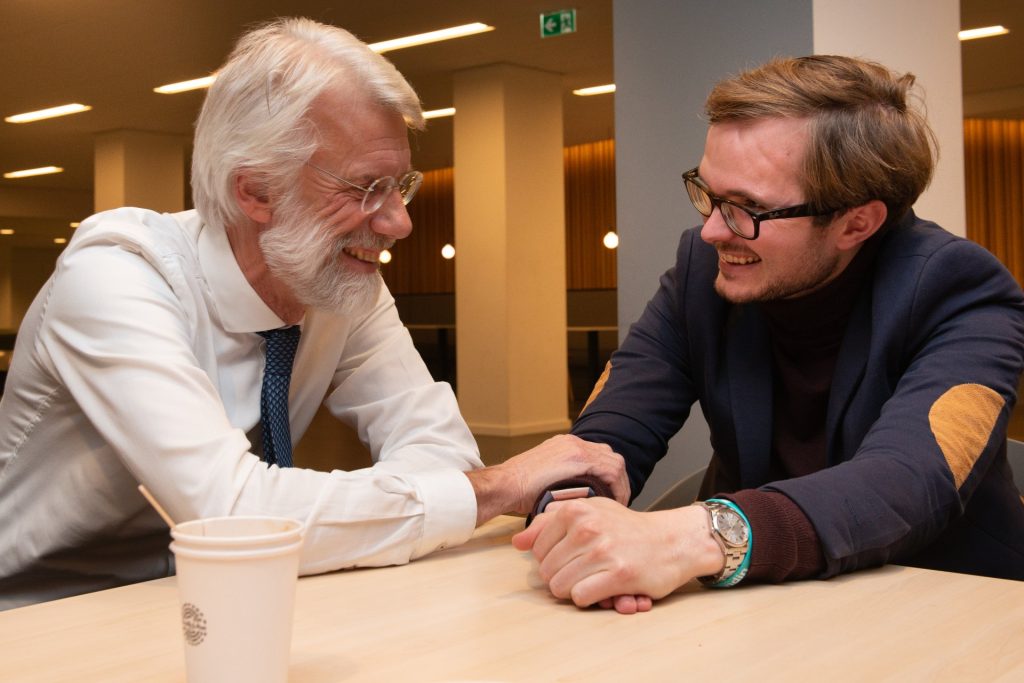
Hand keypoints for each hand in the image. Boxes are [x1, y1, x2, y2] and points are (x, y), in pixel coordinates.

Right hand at [466, 435, 627, 524]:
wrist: (504, 486)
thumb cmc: (517, 490)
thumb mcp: (545, 481)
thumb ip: (562, 483)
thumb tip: (576, 500)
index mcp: (565, 446)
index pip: (600, 456)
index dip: (611, 477)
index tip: (612, 495)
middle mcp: (572, 442)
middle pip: (610, 456)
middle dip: (618, 480)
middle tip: (619, 499)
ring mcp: (575, 448)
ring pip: (613, 462)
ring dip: (619, 484)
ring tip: (618, 503)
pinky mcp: (576, 457)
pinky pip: (609, 469)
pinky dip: (616, 486)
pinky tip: (613, 501)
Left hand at [511, 498, 723, 612]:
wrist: (671, 541)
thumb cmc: (627, 528)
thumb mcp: (589, 512)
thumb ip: (549, 523)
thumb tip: (517, 542)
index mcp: (575, 510)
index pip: (538, 549)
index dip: (551, 559)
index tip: (571, 557)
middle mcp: (587, 528)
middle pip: (547, 570)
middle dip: (562, 577)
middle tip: (584, 571)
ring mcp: (602, 552)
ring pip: (560, 587)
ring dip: (574, 589)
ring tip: (592, 579)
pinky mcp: (618, 575)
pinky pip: (581, 597)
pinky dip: (589, 599)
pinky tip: (602, 589)